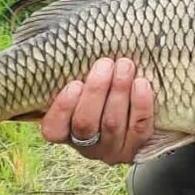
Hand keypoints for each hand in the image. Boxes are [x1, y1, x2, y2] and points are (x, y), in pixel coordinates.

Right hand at [40, 57, 154, 164]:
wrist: (134, 108)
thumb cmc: (101, 88)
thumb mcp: (83, 84)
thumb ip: (75, 74)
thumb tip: (74, 45)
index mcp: (65, 132)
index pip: (53, 129)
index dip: (63, 108)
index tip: (74, 83)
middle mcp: (86, 146)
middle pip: (85, 123)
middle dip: (96, 91)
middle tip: (105, 63)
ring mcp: (112, 149)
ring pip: (112, 124)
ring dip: (119, 91)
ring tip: (125, 65)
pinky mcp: (137, 145)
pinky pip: (139, 127)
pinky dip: (140, 104)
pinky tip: (141, 83)